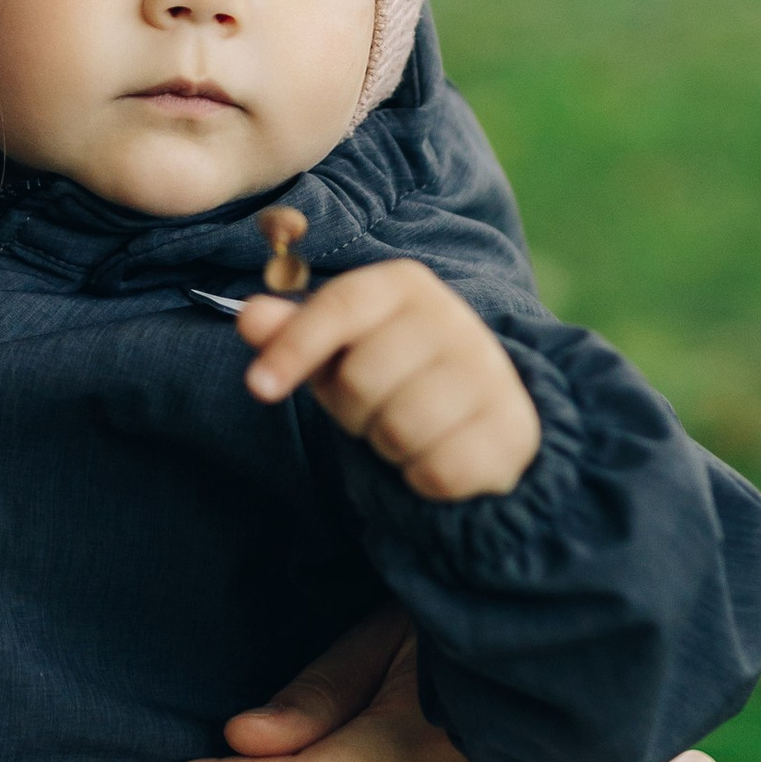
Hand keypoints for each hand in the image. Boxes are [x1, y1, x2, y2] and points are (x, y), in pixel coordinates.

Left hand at [240, 258, 541, 500]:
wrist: (481, 414)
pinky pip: (436, 470)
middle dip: (351, 409)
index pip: (340, 306)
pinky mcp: (511, 430)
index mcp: (404, 284)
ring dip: (386, 444)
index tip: (258, 388)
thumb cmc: (391, 373)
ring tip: (404, 427)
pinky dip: (421, 477)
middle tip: (372, 406)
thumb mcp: (336, 349)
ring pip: (398, 428)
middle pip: (361, 377)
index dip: (294, 348)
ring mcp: (490, 374)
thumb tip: (249, 316)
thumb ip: (292, 332)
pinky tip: (434, 454)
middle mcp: (453, 318)